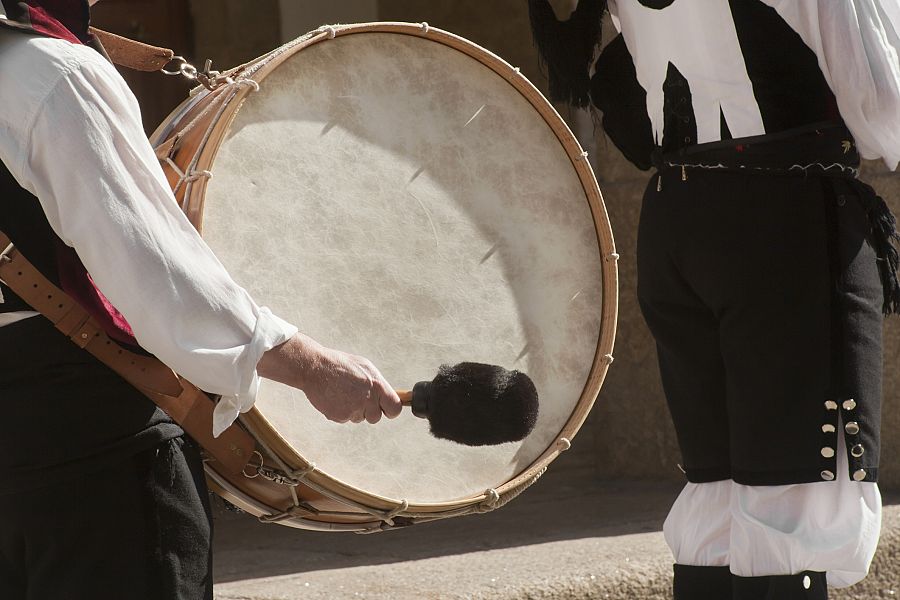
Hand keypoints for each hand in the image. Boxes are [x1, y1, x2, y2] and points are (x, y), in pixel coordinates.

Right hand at [258, 333, 401, 423]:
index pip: (395, 408)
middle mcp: (368, 398)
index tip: (385, 409)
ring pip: (360, 418)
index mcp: (377, 385)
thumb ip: (378, 384)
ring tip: (342, 393)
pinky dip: (340, 411)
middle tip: (356, 397)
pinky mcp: (341, 416)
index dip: (390, 410)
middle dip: (368, 411)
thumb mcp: (365, 367)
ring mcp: (354, 408)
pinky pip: (345, 419)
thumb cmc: (340, 365)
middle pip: (376, 417)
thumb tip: (388, 396)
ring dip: (353, 410)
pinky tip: (334, 398)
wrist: (315, 367)